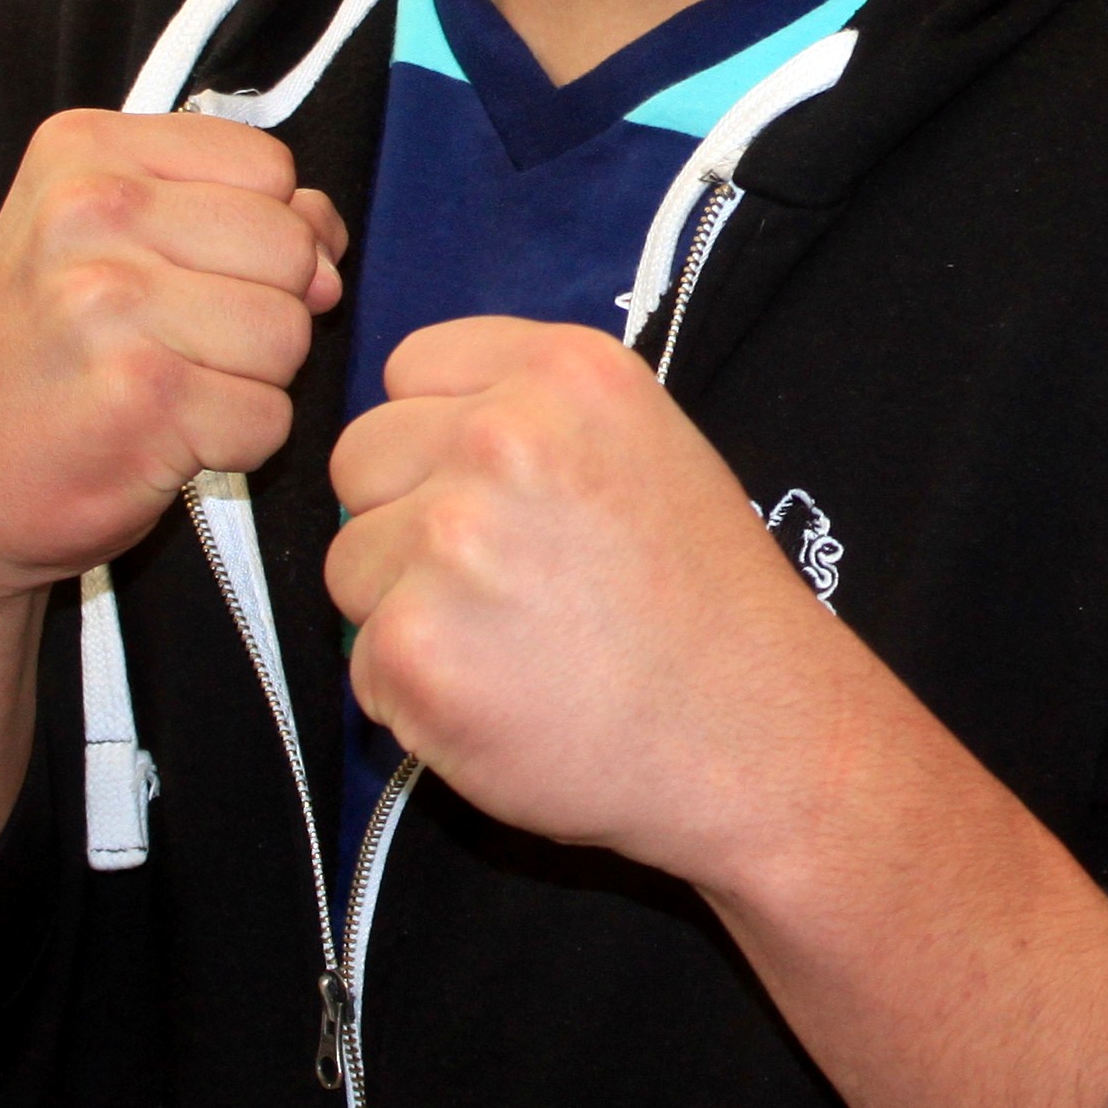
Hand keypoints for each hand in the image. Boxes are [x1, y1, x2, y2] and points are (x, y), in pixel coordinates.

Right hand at [0, 110, 344, 610]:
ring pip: (290, 334)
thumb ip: (234, 209)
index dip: (263, 230)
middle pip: (290, 247)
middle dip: (263, 308)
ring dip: (250, 380)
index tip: (192, 273)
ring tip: (166, 387)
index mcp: (83, 149)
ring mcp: (110, 305)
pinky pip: (270, 417)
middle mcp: (89, 211)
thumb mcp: (111, 239)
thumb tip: (330, 250)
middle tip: (174, 343)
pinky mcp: (142, 400)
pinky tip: (162, 437)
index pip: (269, 166)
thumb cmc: (47, 356)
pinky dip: (235, 443)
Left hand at [325, 316, 843, 877]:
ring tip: (509, 648)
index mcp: (565, 374)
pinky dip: (413, 695)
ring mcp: (450, 539)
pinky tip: (499, 702)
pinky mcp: (414, 645)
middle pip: (361, 458)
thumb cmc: (707, 607)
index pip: (411, 368)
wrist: (756, 739)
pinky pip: (361, 660)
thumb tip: (421, 443)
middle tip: (500, 584)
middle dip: (406, 520)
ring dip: (405, 609)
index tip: (496, 495)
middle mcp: (501, 438)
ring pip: (351, 562)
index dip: (440, 439)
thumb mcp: (649, 449)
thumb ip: (536, 420)